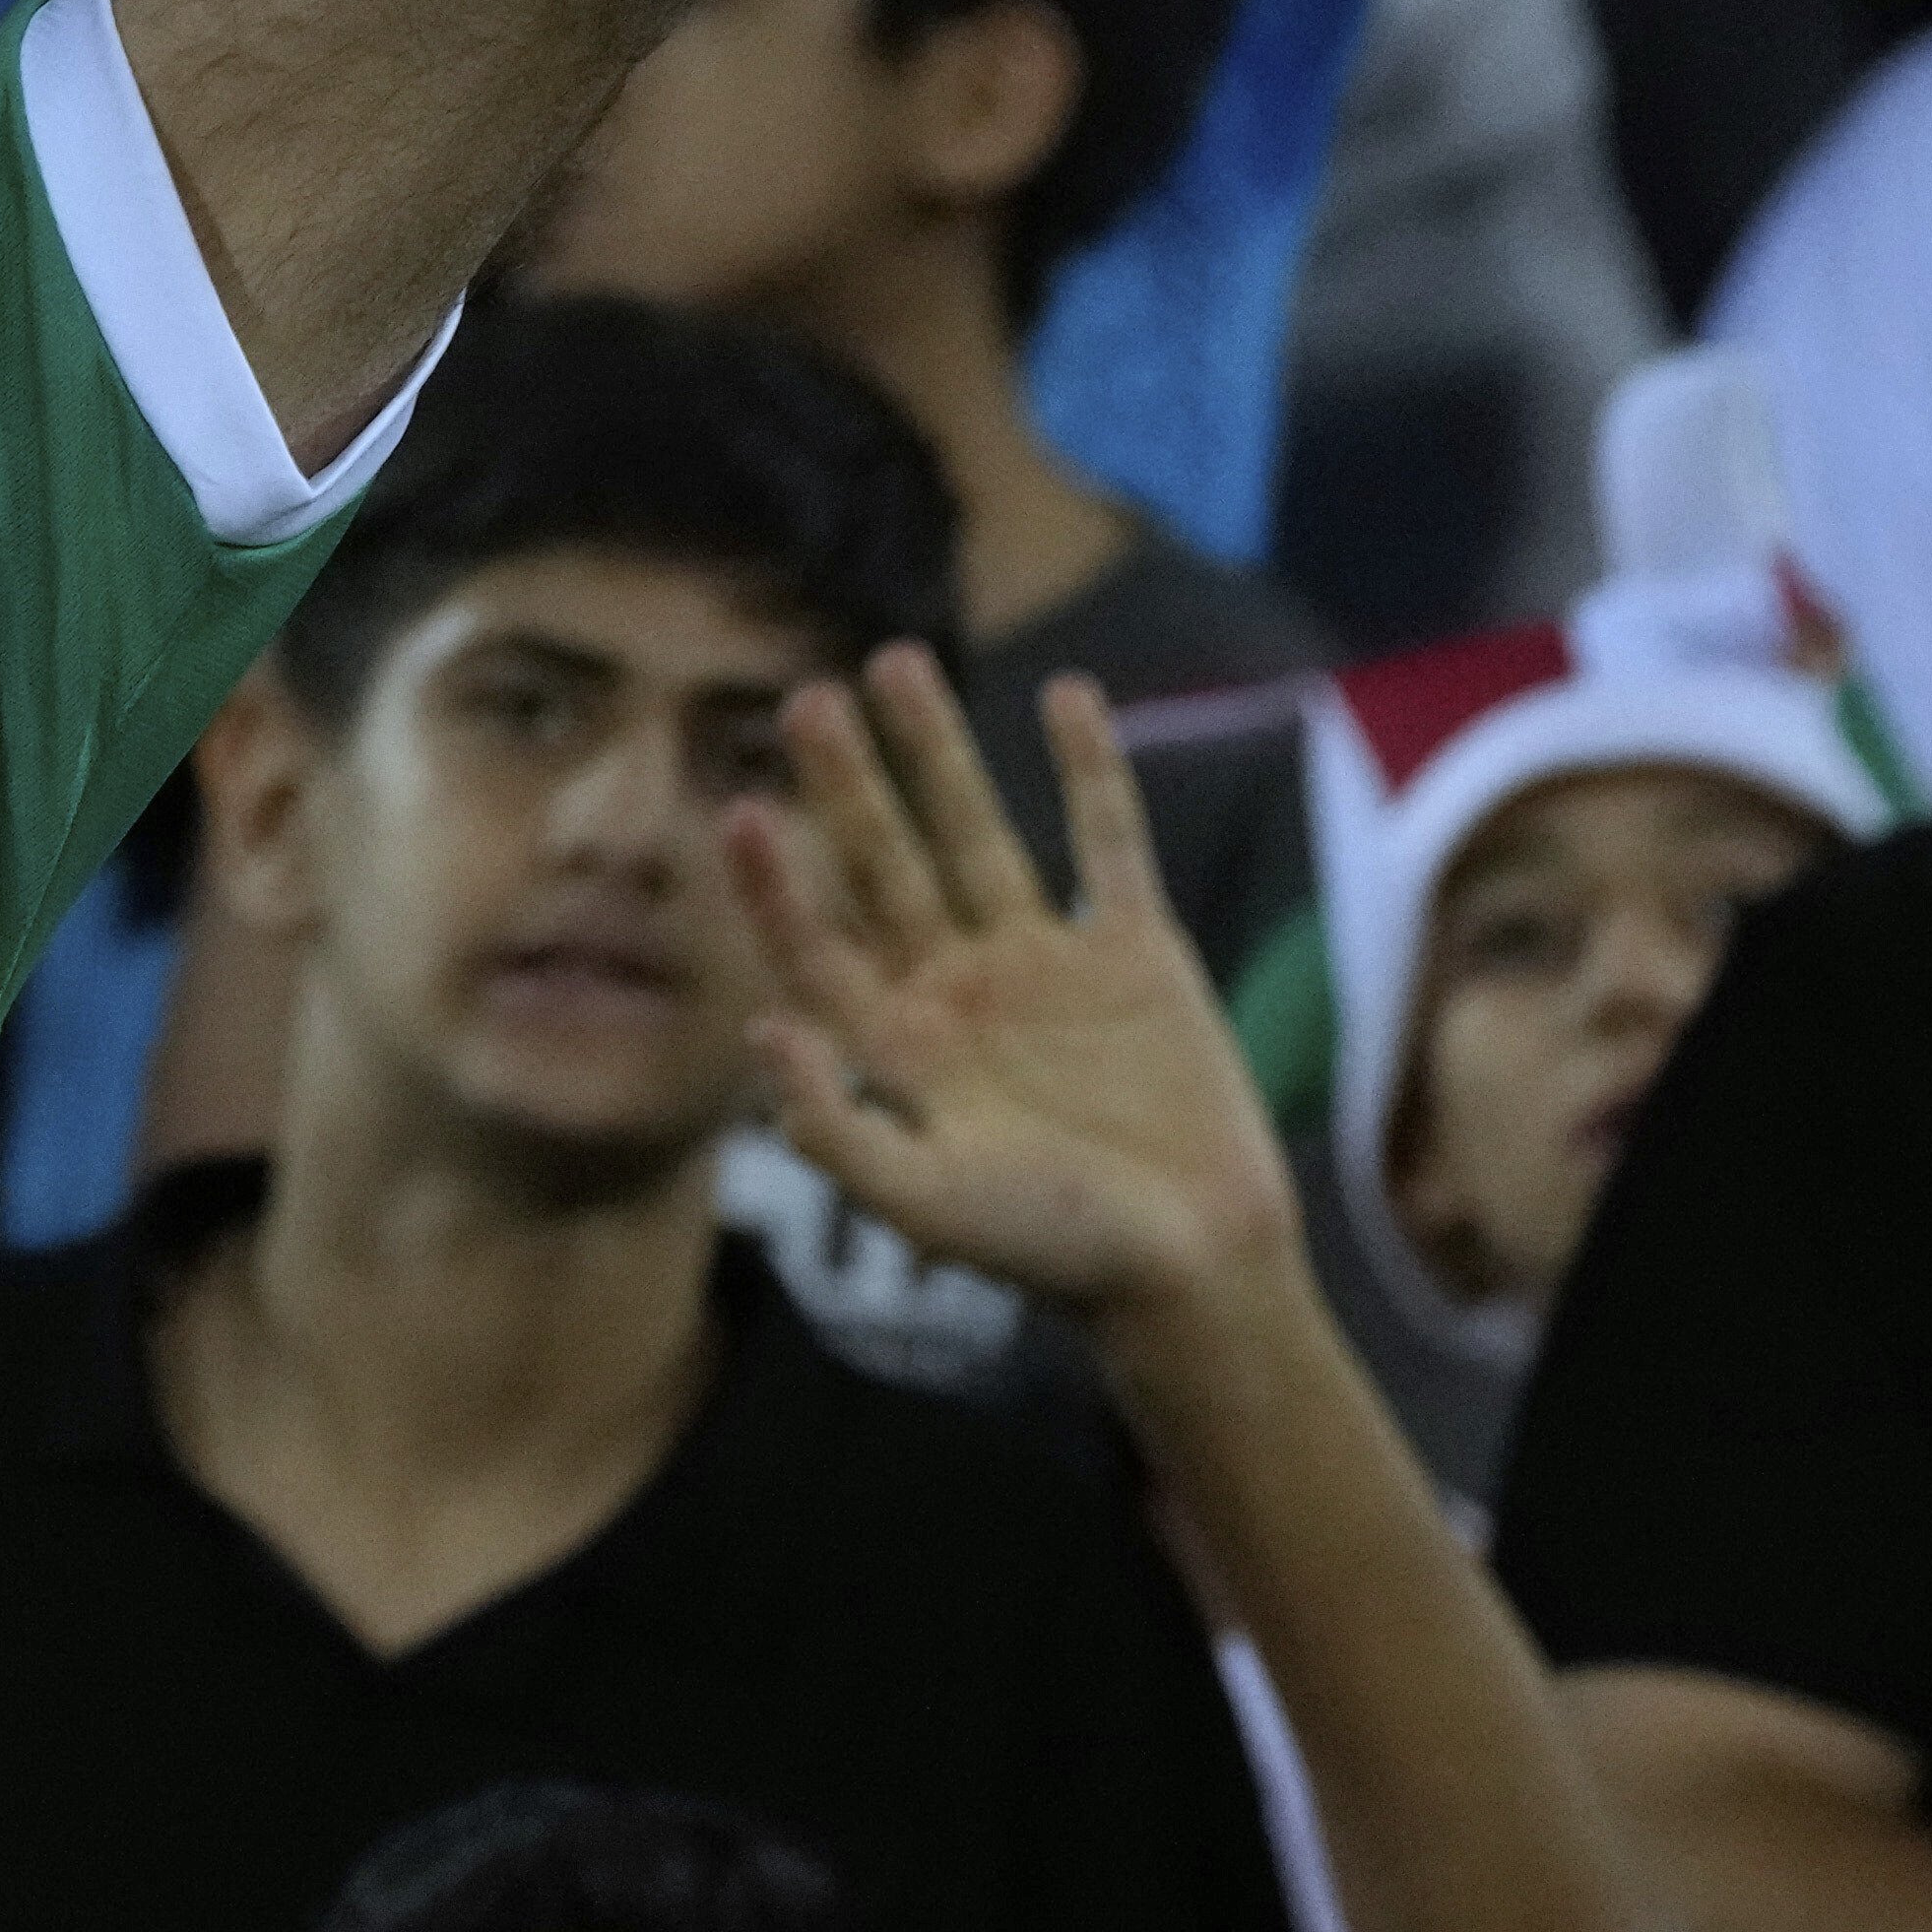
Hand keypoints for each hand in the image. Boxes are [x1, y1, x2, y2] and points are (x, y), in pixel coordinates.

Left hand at [726, 649, 1306, 1328]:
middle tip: (805, 698)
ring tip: (897, 662)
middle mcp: (957, 988)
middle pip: (884, 865)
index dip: (776, 885)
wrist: (1191, 1269)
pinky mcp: (1134, 950)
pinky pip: (1107, 841)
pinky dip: (1091, 771)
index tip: (739, 809)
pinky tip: (1069, 696)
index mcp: (899, 1045)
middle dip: (845, 784)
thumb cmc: (1053, 1254)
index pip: (817, 945)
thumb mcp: (928, 1204)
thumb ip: (841, 1128)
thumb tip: (762, 1035)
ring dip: (939, 752)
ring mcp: (1044, 962)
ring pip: (976, 832)